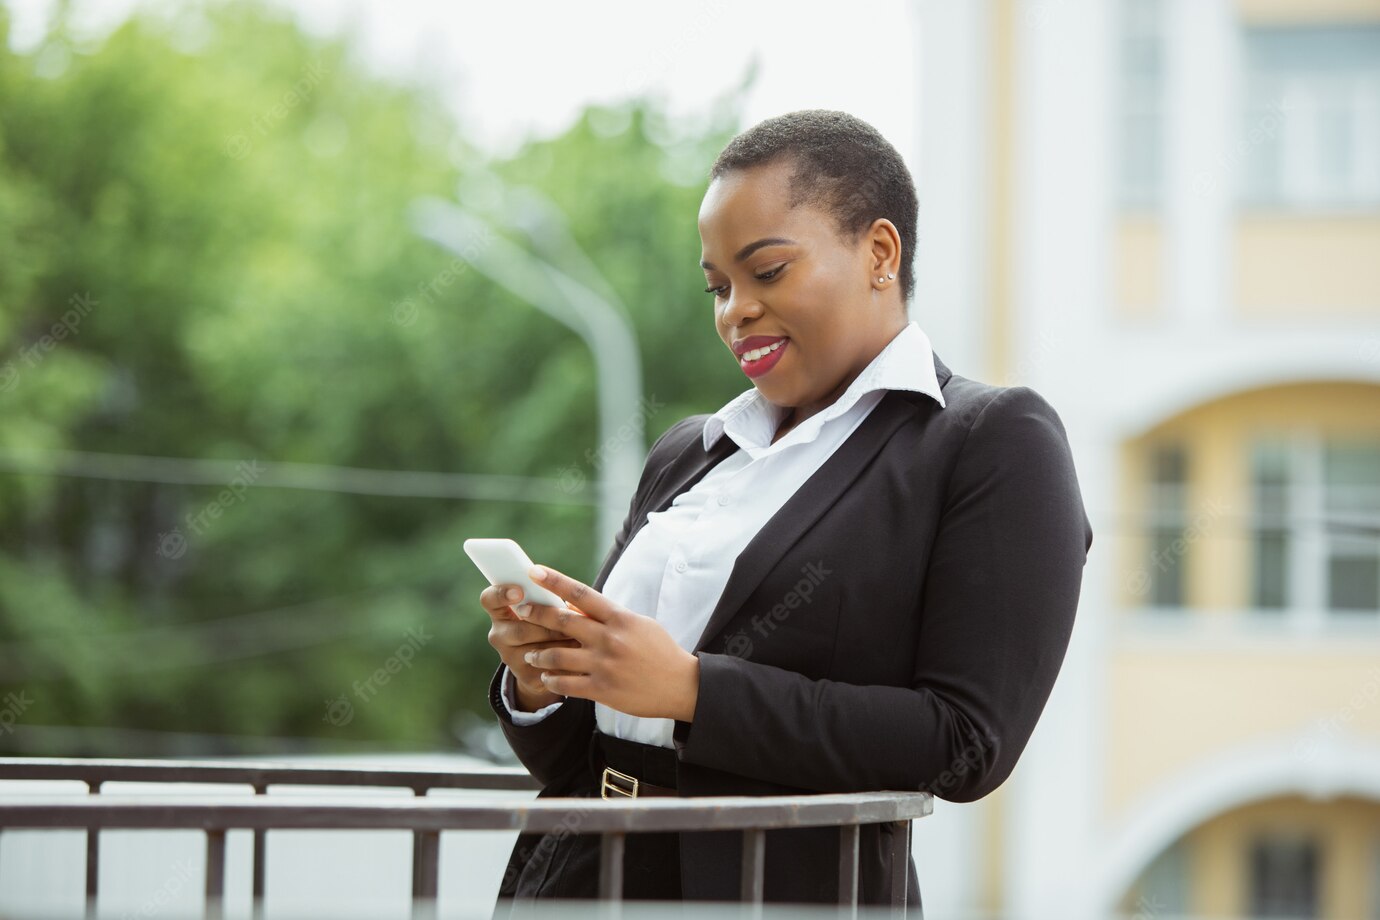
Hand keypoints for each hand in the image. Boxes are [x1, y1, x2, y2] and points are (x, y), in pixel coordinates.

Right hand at [480, 582, 580, 710]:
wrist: (547, 663)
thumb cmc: (549, 623)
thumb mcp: (545, 608)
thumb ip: (549, 600)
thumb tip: (572, 601)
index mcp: (501, 612)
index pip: (490, 600)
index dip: (501, 594)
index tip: (520, 591)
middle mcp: (499, 636)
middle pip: (519, 630)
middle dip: (547, 625)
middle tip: (569, 620)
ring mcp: (510, 658)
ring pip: (536, 651)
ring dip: (561, 643)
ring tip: (581, 637)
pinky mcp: (526, 677)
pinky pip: (548, 667)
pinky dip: (566, 660)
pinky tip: (579, 656)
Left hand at [515, 563, 699, 721]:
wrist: (681, 686)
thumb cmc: (659, 651)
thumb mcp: (638, 624)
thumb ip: (608, 616)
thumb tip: (576, 607)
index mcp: (620, 618)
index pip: (581, 594)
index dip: (555, 581)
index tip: (534, 571)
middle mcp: (609, 639)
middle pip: (563, 621)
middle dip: (536, 614)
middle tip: (519, 611)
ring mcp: (604, 665)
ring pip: (558, 655)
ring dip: (539, 652)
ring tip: (530, 652)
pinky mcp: (602, 690)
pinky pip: (566, 684)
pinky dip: (551, 679)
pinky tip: (545, 676)